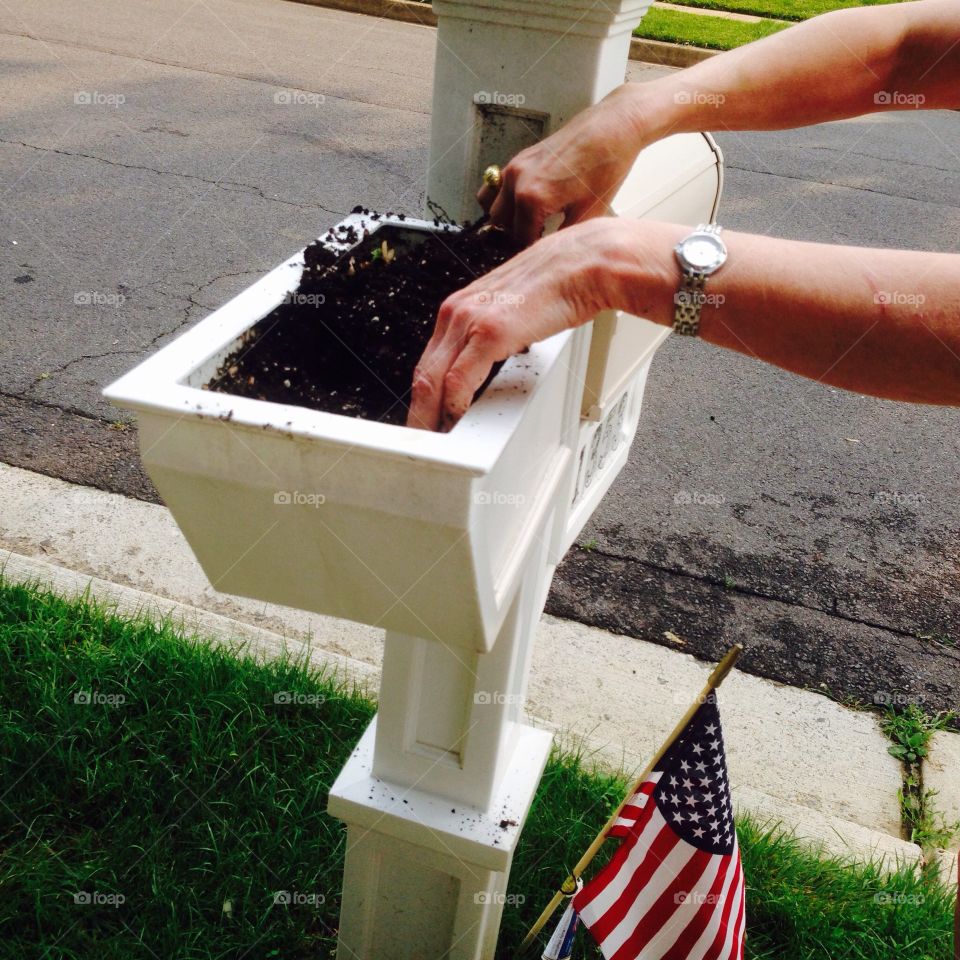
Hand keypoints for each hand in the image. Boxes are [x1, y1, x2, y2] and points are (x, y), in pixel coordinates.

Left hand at [407, 220, 631, 431]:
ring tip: (433, 441)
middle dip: (420, 412)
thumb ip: (493, 335)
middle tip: (421, 439)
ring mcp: (470, 322)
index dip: (425, 395)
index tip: (428, 417)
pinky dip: (455, 405)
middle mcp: (457, 313)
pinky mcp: (489, 333)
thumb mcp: (510, 312)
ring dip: (431, 415)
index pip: (429, 361)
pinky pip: (459, 379)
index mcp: (460, 308)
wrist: (582, 264)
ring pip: (433, 379)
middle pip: (423, 373)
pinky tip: (458, 421)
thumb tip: (491, 363)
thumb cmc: (556, 285)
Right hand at [477, 85, 647, 245]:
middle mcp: (518, 180)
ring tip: (529, 224)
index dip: (532, 251)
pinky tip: (523, 204)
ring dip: (506, 219)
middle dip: (518, 236)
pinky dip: (502, 199)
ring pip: (493, 206)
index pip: (520, 240)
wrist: (613, 128)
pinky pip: (496, 185)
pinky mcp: (520, 158)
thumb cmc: (606, 164)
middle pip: (501, 225)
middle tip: (539, 240)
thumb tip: (553, 252)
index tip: (541, 255)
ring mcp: (516, 167)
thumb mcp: (590, 213)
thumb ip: (564, 237)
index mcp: (533, 198)